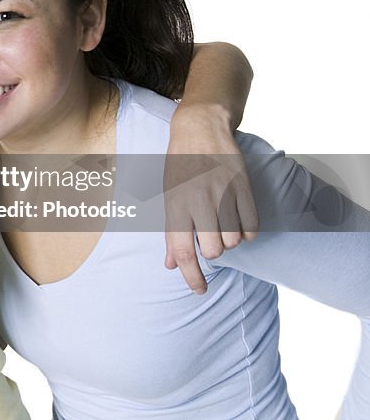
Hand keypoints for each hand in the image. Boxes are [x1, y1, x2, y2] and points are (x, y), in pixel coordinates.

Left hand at [164, 105, 258, 293]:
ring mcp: (223, 194)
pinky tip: (239, 224)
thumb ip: (171, 232)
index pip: (183, 252)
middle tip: (210, 237)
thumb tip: (170, 265)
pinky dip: (247, 232)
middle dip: (213, 251)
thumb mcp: (168, 196)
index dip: (191, 276)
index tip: (199, 290)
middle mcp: (199, 201)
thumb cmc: (179, 166)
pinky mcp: (243, 187)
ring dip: (230, 240)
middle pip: (213, 250)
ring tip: (223, 225)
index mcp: (175, 206)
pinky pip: (252, 226)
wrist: (199, 128)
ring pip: (234, 240)